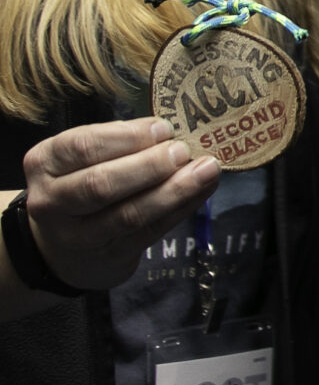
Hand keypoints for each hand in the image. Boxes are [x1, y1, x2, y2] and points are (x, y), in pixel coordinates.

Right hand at [17, 119, 218, 290]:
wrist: (62, 246)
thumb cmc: (82, 182)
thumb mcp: (84, 156)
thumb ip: (120, 141)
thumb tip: (170, 130)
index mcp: (45, 164)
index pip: (82, 147)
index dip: (127, 137)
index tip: (163, 128)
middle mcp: (53, 202)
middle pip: (101, 184)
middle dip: (148, 166)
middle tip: (183, 151)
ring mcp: (78, 235)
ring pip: (128, 215)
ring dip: (174, 191)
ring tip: (207, 169)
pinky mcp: (110, 256)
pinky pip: (150, 232)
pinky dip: (182, 209)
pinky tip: (204, 190)